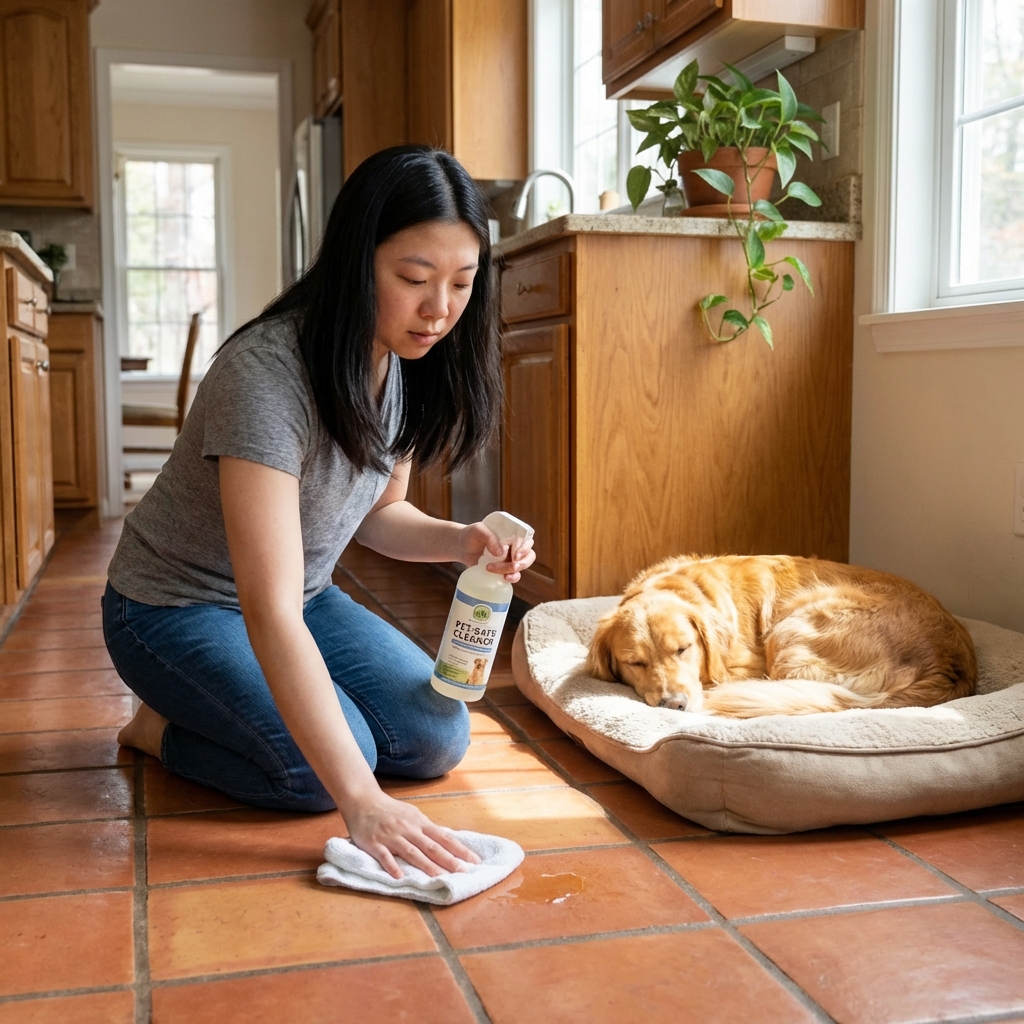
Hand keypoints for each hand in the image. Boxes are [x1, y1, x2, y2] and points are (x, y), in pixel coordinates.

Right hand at [343, 790, 480, 877]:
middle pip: (431, 846)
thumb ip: (427, 829)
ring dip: (427, 865)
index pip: (444, 837)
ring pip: (411, 852)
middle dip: (448, 860)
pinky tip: (400, 877)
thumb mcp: (412, 815)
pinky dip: (392, 866)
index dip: (459, 849)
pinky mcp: (374, 843)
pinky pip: (384, 856)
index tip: (474, 861)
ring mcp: (391, 836)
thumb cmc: (390, 810)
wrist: (363, 800)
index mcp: (420, 823)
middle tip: (463, 872)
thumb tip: (447, 842)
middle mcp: (408, 829)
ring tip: (440, 877)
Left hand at [458, 522, 535, 582]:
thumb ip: (489, 538)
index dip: (524, 548)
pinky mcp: (504, 570)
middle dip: (522, 562)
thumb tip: (501, 553)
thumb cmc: (471, 535)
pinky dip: (512, 578)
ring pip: (521, 567)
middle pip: (529, 555)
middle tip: (513, 564)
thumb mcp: (478, 531)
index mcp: (511, 534)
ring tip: (494, 569)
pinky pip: (514, 576)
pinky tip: (504, 578)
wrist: (461, 547)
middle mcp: (514, 546)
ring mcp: (510, 559)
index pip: (526, 540)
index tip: (515, 555)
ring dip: (512, 570)